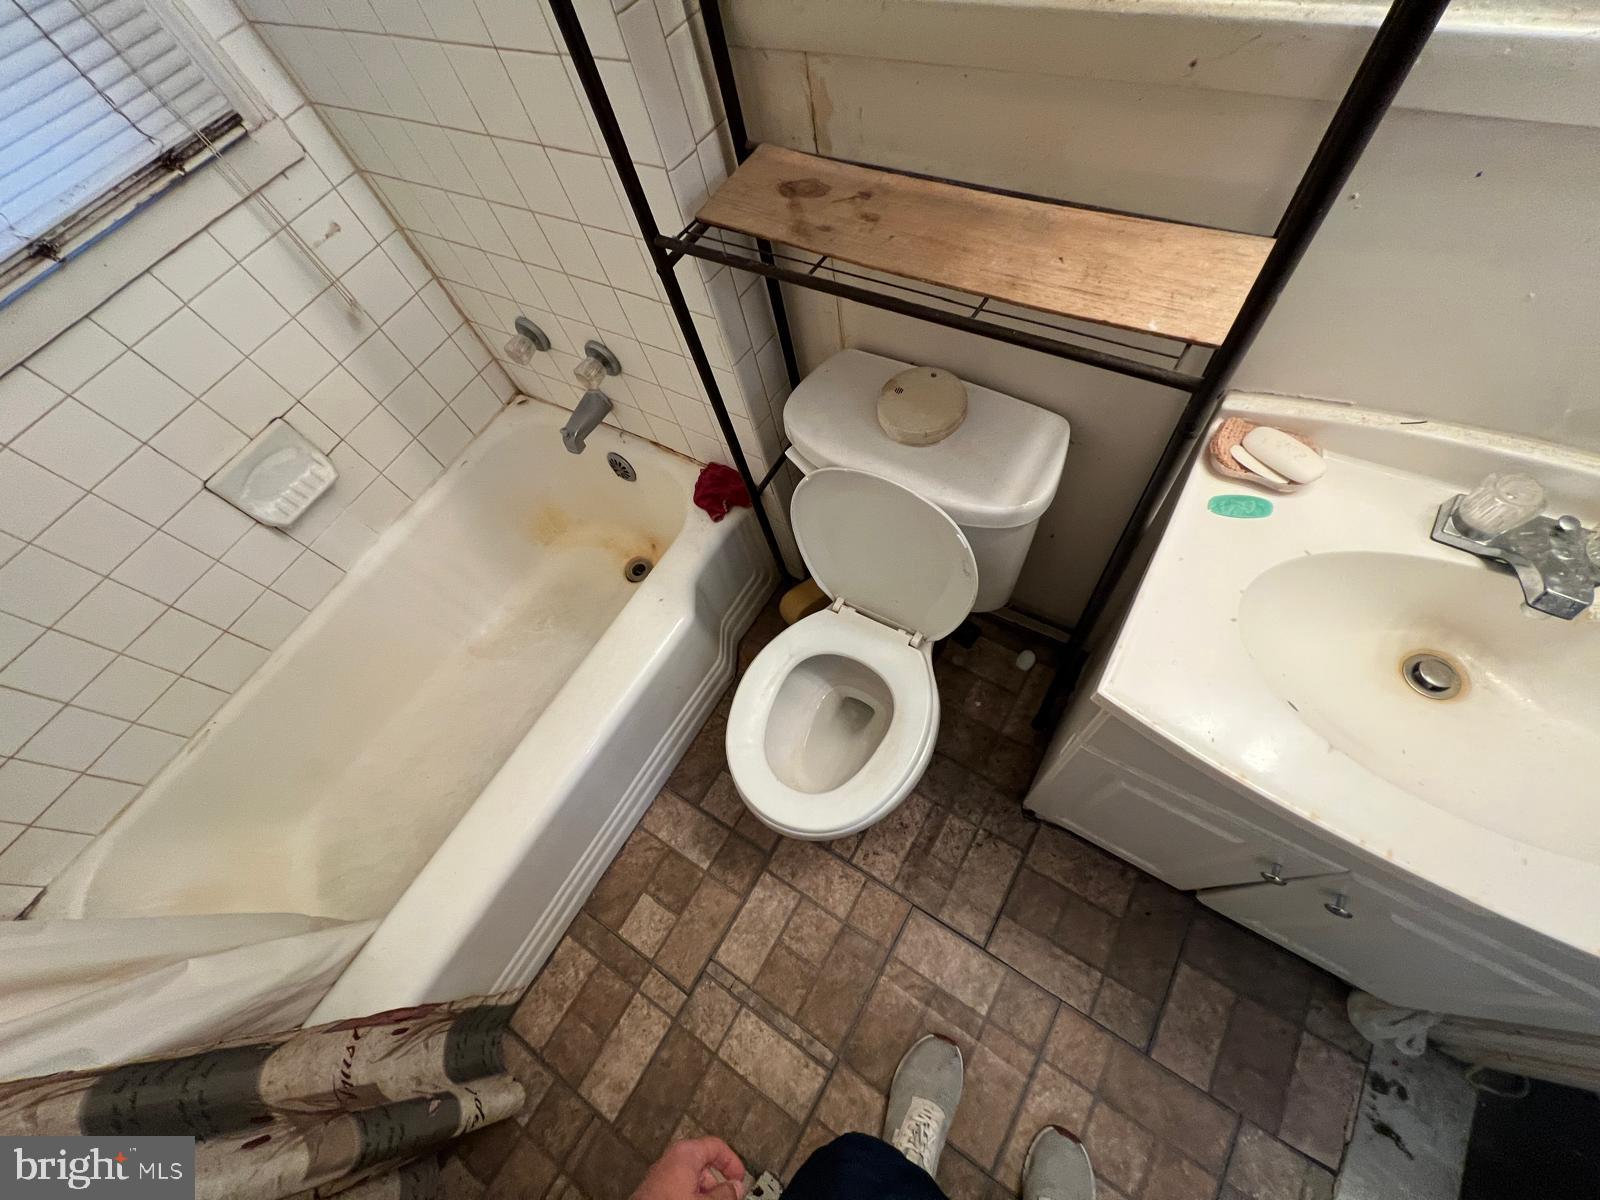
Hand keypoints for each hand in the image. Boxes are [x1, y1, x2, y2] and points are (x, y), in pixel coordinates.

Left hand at [631, 1137, 746, 1199]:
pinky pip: (679, 1190)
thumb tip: (736, 1188)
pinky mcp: (654, 1191)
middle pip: (704, 1166)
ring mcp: (661, 1176)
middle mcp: (671, 1160)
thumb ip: (725, 1192)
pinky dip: (689, 1196)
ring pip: (692, 1181)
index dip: (732, 1162)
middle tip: (727, 1197)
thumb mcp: (705, 1199)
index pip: (717, 1146)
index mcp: (685, 1153)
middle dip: (718, 1184)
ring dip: (704, 1194)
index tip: (739, 1178)